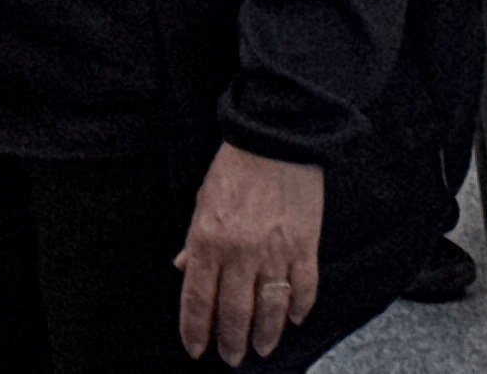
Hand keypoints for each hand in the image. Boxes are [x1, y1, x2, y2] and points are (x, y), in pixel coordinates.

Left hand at [176, 142, 323, 364]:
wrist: (277, 135)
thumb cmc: (236, 165)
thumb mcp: (203, 200)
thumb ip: (193, 240)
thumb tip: (182, 268)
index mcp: (208, 240)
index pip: (197, 300)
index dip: (195, 331)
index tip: (197, 350)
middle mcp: (239, 252)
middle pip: (234, 313)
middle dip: (231, 342)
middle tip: (232, 357)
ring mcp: (274, 251)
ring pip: (269, 309)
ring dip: (266, 335)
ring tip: (262, 348)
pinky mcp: (304, 244)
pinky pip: (303, 287)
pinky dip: (300, 308)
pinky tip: (294, 318)